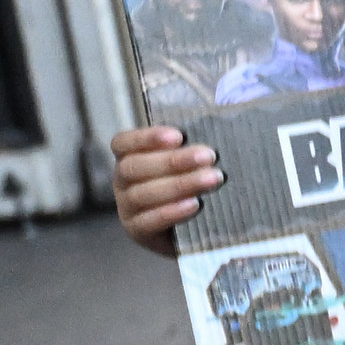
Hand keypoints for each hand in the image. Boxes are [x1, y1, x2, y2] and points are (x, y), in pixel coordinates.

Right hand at [110, 125, 218, 259]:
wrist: (193, 229)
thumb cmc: (193, 182)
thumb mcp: (190, 161)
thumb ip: (194, 143)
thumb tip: (222, 112)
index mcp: (129, 157)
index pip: (123, 143)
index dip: (147, 138)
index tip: (178, 135)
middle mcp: (122, 181)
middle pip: (135, 167)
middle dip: (173, 161)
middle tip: (208, 156)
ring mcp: (126, 208)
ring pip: (143, 194)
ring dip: (179, 184)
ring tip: (211, 179)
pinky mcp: (137, 231)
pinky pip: (149, 221)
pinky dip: (172, 212)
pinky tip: (194, 205)